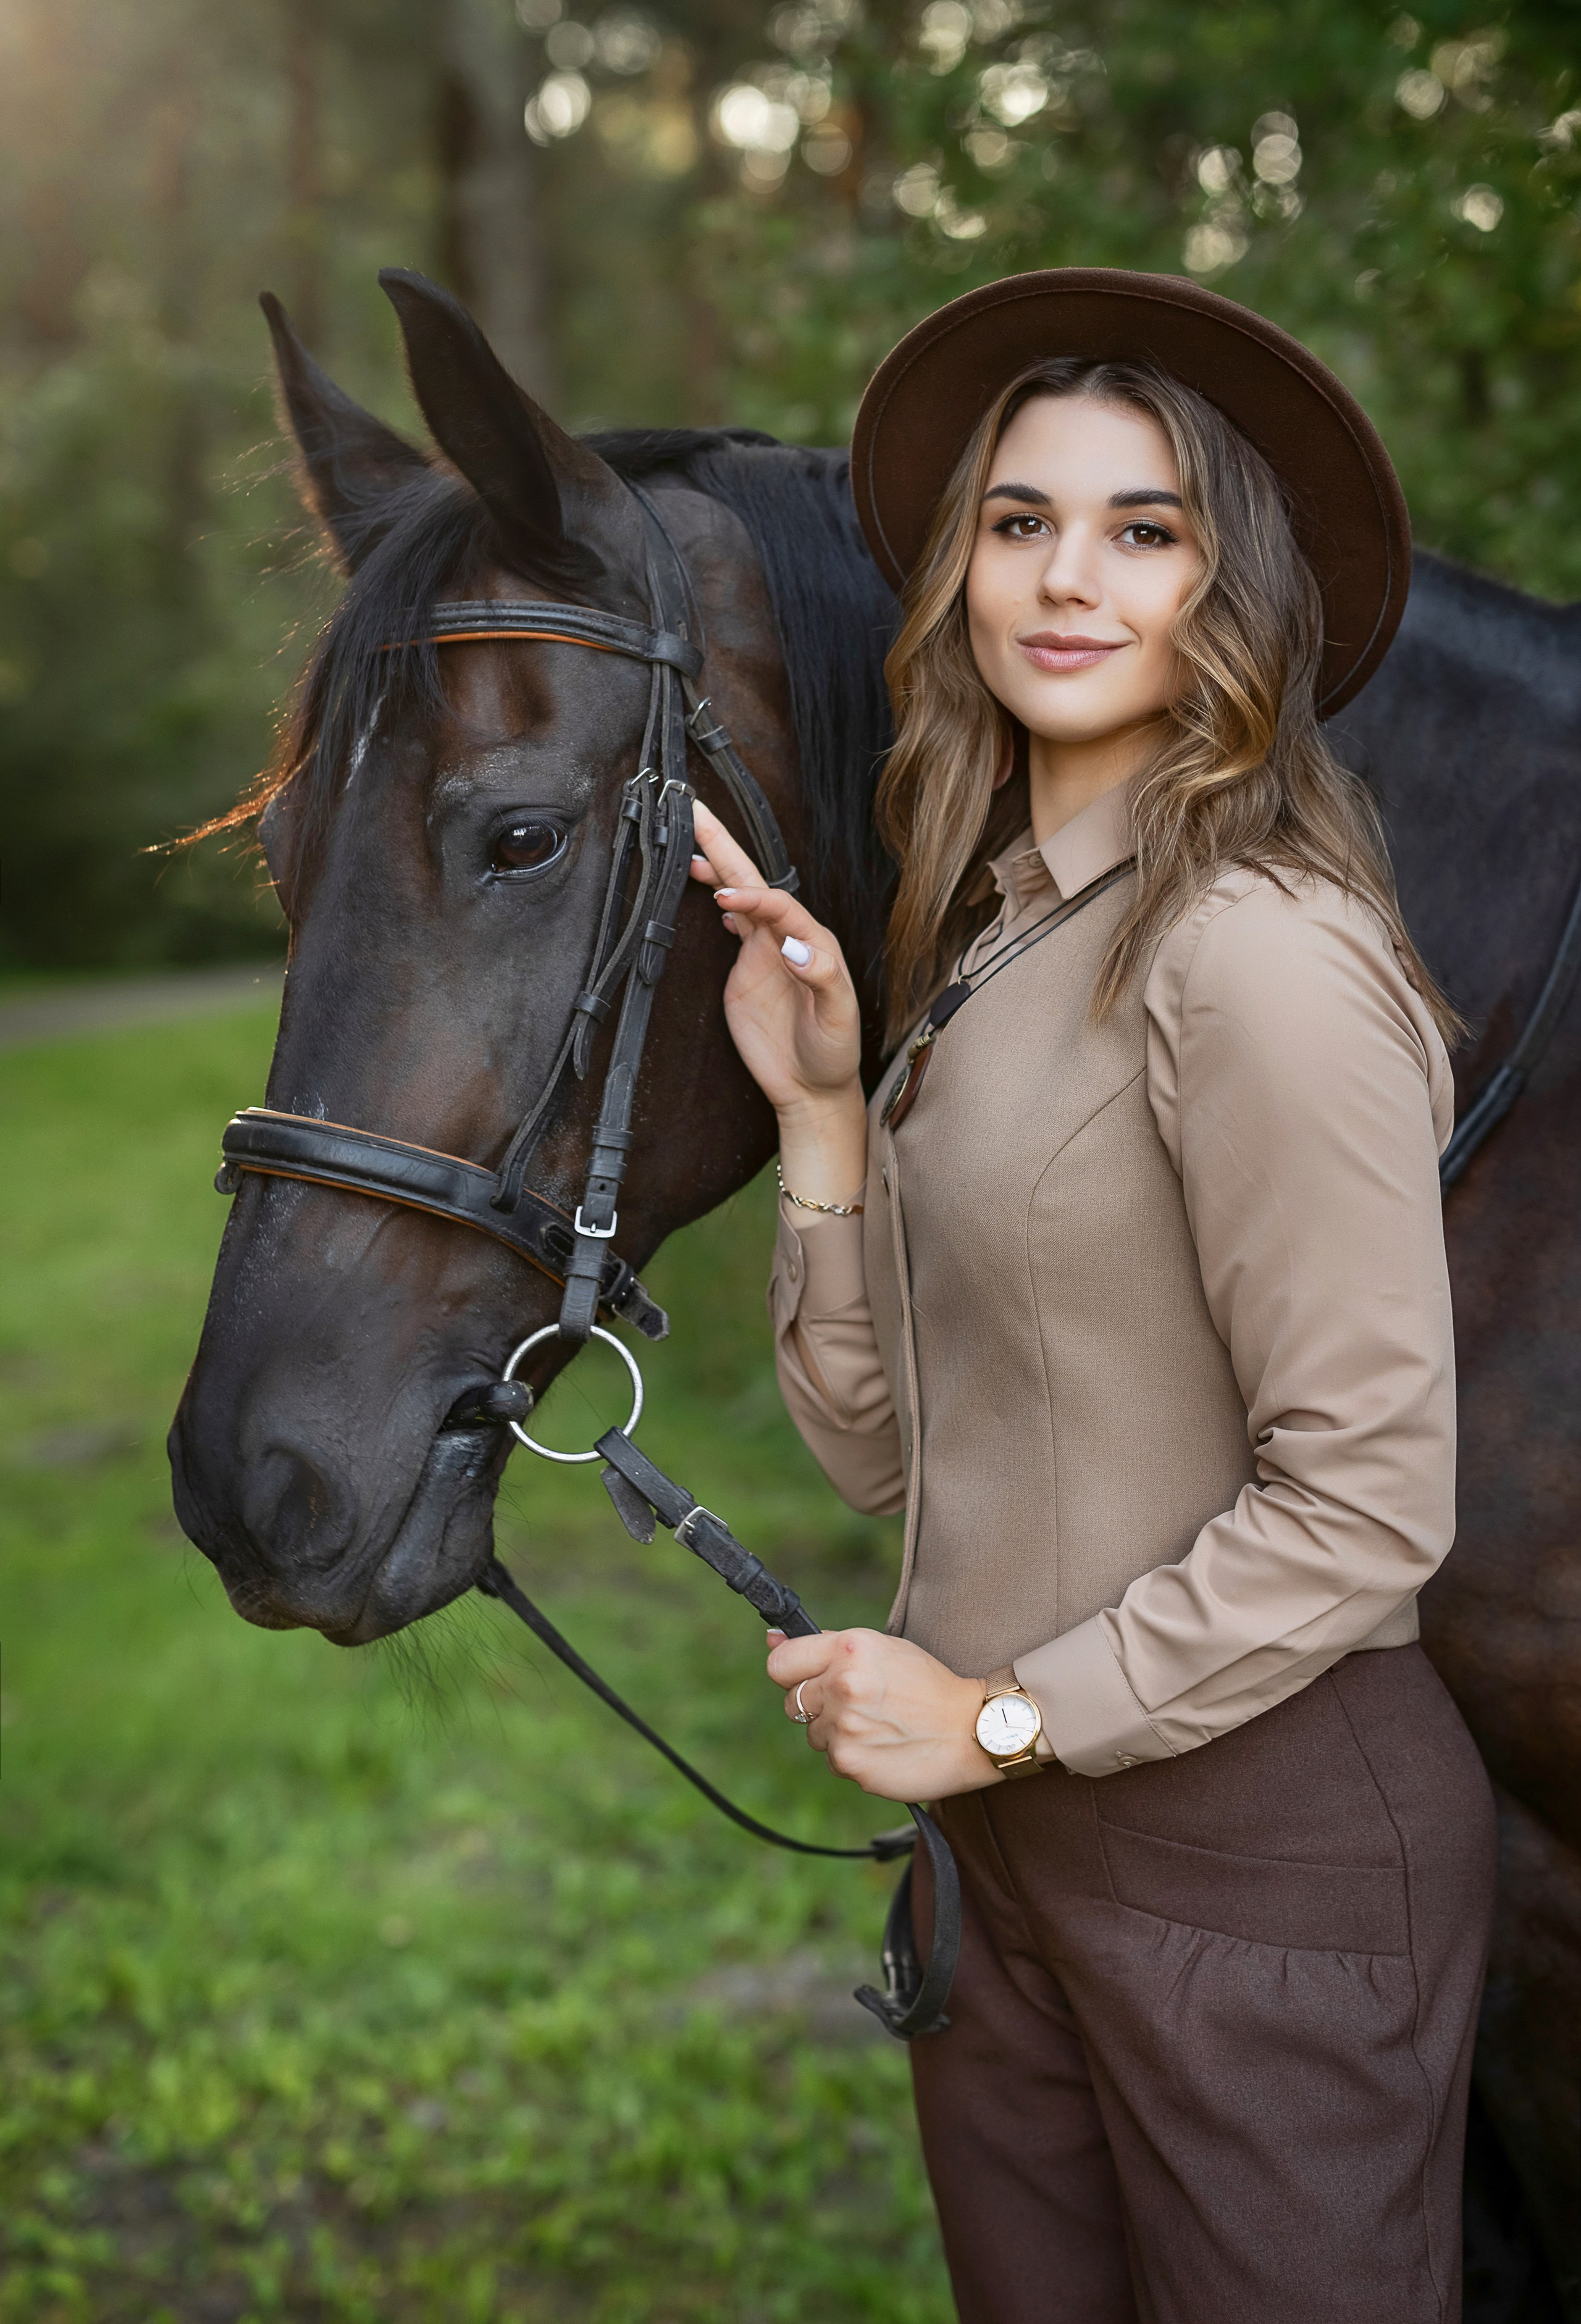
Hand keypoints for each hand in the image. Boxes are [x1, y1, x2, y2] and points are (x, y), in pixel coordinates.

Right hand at [690, 801, 862, 1118]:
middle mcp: (789, 938)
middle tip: (696, 813)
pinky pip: (732, 923)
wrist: (813, 1088)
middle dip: (726, 846)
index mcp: (813, 942)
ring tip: (689, 836)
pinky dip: (717, 896)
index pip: (778, 904)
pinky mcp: (746, 969)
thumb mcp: (838, 1019)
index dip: (752, 896)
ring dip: (717, 863)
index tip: (725, 896)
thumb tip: (793, 946)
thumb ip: (821, 978)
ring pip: (739, 895)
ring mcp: (765, 951)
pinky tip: (706, 882)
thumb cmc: (834, 1053)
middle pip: (755, 881)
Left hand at [764, 1627, 1000, 1802]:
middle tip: (856, 1703)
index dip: (791, 1670)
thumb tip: (771, 1638)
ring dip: (835, 1731)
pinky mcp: (850, 1764)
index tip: (805, 1676)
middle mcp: (842, 1685)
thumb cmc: (928, 1685)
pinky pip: (832, 1760)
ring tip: (877, 1725)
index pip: (780, 1662)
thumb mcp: (883, 1648)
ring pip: (813, 1733)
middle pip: (792, 1701)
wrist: (971, 1731)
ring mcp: (844, 1728)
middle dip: (816, 1703)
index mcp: (849, 1649)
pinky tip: (882, 1746)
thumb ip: (825, 1645)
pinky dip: (852, 1756)